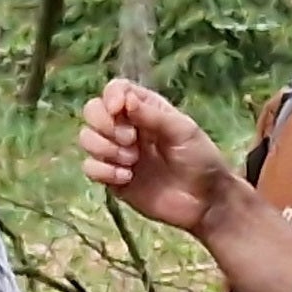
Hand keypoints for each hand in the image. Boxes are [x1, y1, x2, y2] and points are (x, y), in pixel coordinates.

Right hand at [79, 80, 234, 231]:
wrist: (204, 202)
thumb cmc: (200, 160)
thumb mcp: (182, 131)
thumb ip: (152, 115)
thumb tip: (125, 99)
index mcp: (145, 109)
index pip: (115, 90)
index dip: (110, 95)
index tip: (118, 109)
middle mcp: (126, 127)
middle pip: (92, 111)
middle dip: (106, 125)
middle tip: (131, 140)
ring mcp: (117, 153)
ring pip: (86, 138)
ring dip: (105, 148)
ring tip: (132, 161)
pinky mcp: (112, 178)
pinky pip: (89, 168)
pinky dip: (104, 171)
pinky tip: (127, 178)